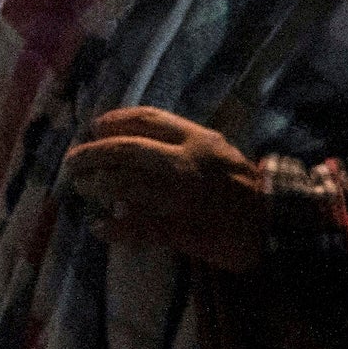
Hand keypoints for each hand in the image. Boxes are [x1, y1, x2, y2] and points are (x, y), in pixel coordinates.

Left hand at [61, 108, 266, 271]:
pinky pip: (139, 227)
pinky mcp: (183, 228)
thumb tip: (131, 143)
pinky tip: (99, 227)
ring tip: (82, 188)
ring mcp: (184, 196)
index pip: (145, 119)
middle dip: (91, 155)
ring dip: (96, 186)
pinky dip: (115, 228)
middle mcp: (188, 162)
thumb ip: (180, 145)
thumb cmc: (243, 186)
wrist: (274, 223)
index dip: (113, 121)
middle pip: (125, 150)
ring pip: (126, 185)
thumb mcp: (217, 151)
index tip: (94, 127)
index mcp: (197, 139)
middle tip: (73, 162)